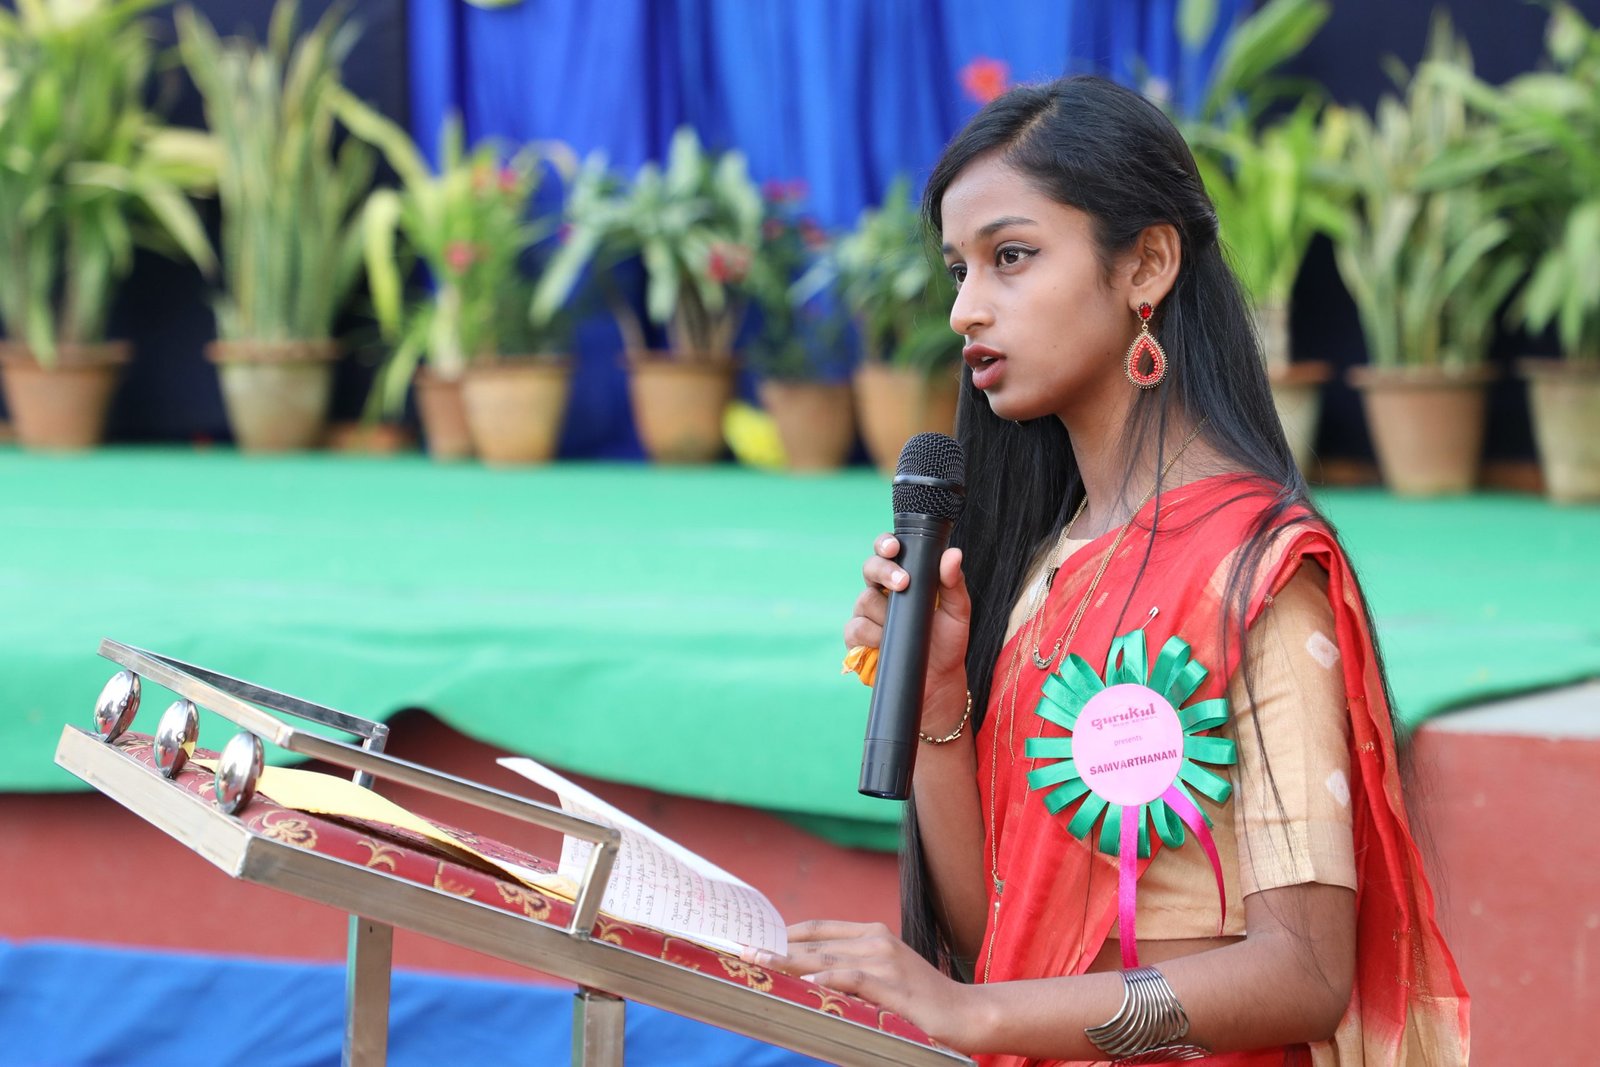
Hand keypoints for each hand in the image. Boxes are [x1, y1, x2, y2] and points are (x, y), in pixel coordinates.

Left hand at [744, 921, 986, 1049]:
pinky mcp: (894, 986)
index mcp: (872, 933)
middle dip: (777, 948)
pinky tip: (806, 985)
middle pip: (815, 944)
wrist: (965, 1012)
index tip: (756, 939)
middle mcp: (876, 940)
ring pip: (827, 959)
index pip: (818, 927)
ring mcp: (886, 961)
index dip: (784, 932)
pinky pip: (854, 980)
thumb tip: (805, 975)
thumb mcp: (884, 972)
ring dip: (790, 963)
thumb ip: (850, 968)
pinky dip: (829, 980)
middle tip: (744, 952)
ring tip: (762, 965)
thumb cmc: (920, 998)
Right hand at [844, 535, 970, 720]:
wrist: (938, 679)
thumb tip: (953, 553)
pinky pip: (854, 629)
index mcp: (903, 577)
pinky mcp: (857, 639)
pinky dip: (871, 635)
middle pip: (869, 569)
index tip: (894, 548)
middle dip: (884, 572)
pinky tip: (884, 642)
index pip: (888, 552)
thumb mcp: (957, 611)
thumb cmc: (947, 641)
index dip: (885, 545)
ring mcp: (867, 615)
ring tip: (902, 628)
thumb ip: (953, 582)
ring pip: (863, 601)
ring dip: (884, 614)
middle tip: (903, 584)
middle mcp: (881, 592)